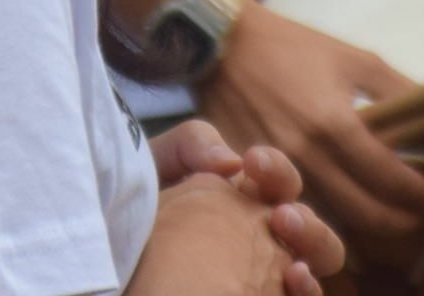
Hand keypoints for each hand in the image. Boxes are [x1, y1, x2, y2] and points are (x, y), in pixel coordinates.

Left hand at [152, 121, 344, 293]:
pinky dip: (304, 292)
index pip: (278, 179)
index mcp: (246, 196)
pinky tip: (290, 283)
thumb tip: (232, 162)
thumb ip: (193, 143)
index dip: (274, 169)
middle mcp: (265, 236)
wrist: (112, 244)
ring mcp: (265, 274)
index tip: (252, 162)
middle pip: (310, 230)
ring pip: (312, 267)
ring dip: (311, 257)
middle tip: (281, 217)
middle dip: (306, 223)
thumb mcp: (156, 162)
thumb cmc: (136, 203)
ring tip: (292, 262)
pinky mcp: (260, 295)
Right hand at [197, 2, 423, 242]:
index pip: (390, 179)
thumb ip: (405, 90)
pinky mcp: (254, 173)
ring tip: (388, 210)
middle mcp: (306, 155)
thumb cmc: (292, 47)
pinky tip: (341, 200)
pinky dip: (325, 211)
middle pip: (365, 213)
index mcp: (335, 124)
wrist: (223, 42)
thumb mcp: (355, 59)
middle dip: (402, 220)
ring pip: (333, 218)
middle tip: (420, 212)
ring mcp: (276, 169)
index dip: (422, 195)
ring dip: (366, 222)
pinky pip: (298, 204)